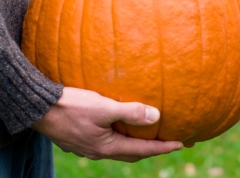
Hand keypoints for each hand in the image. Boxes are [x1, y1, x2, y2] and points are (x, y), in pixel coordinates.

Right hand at [33, 87, 184, 161]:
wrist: (37, 108)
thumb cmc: (71, 106)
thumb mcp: (103, 107)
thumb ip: (130, 112)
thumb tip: (156, 116)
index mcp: (107, 147)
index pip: (143, 151)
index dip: (163, 147)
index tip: (181, 144)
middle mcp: (99, 151)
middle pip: (133, 154)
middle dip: (153, 149)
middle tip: (171, 142)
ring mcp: (89, 147)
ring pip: (120, 148)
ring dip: (137, 144)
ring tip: (151, 136)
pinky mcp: (81, 138)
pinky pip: (109, 141)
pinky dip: (123, 136)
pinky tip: (124, 127)